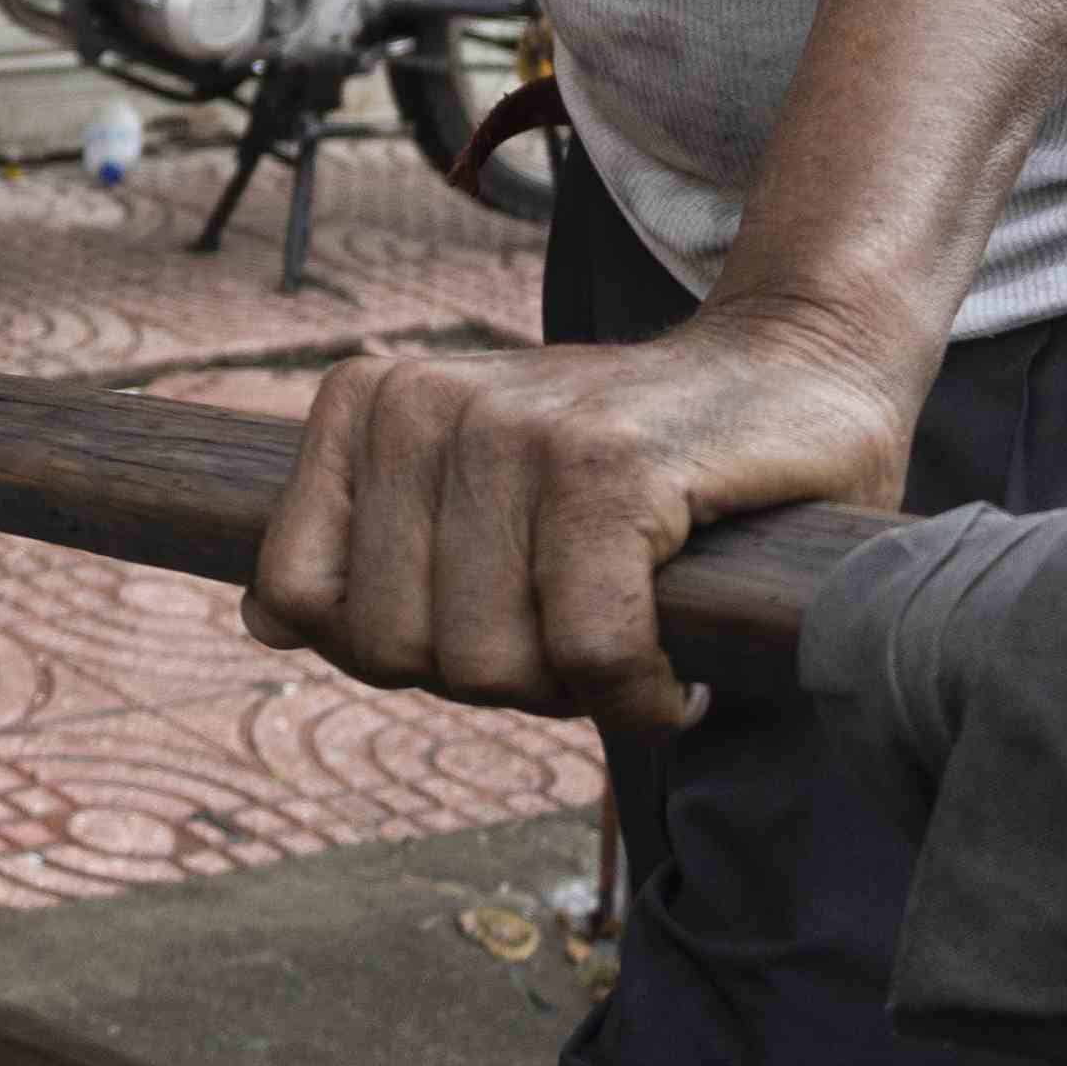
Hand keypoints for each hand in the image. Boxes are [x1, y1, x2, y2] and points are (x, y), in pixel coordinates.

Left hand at [241, 302, 921, 746]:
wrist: (803, 370)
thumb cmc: (640, 461)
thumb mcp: (479, 485)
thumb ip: (372, 545)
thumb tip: (263, 624)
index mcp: (370, 403)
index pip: (299, 596)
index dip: (399, 653)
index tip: (495, 624)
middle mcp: (426, 404)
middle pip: (395, 651)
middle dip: (496, 680)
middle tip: (579, 634)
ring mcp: (516, 429)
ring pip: (488, 661)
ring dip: (574, 692)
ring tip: (630, 634)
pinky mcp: (611, 466)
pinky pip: (588, 650)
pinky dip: (641, 695)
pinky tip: (673, 673)